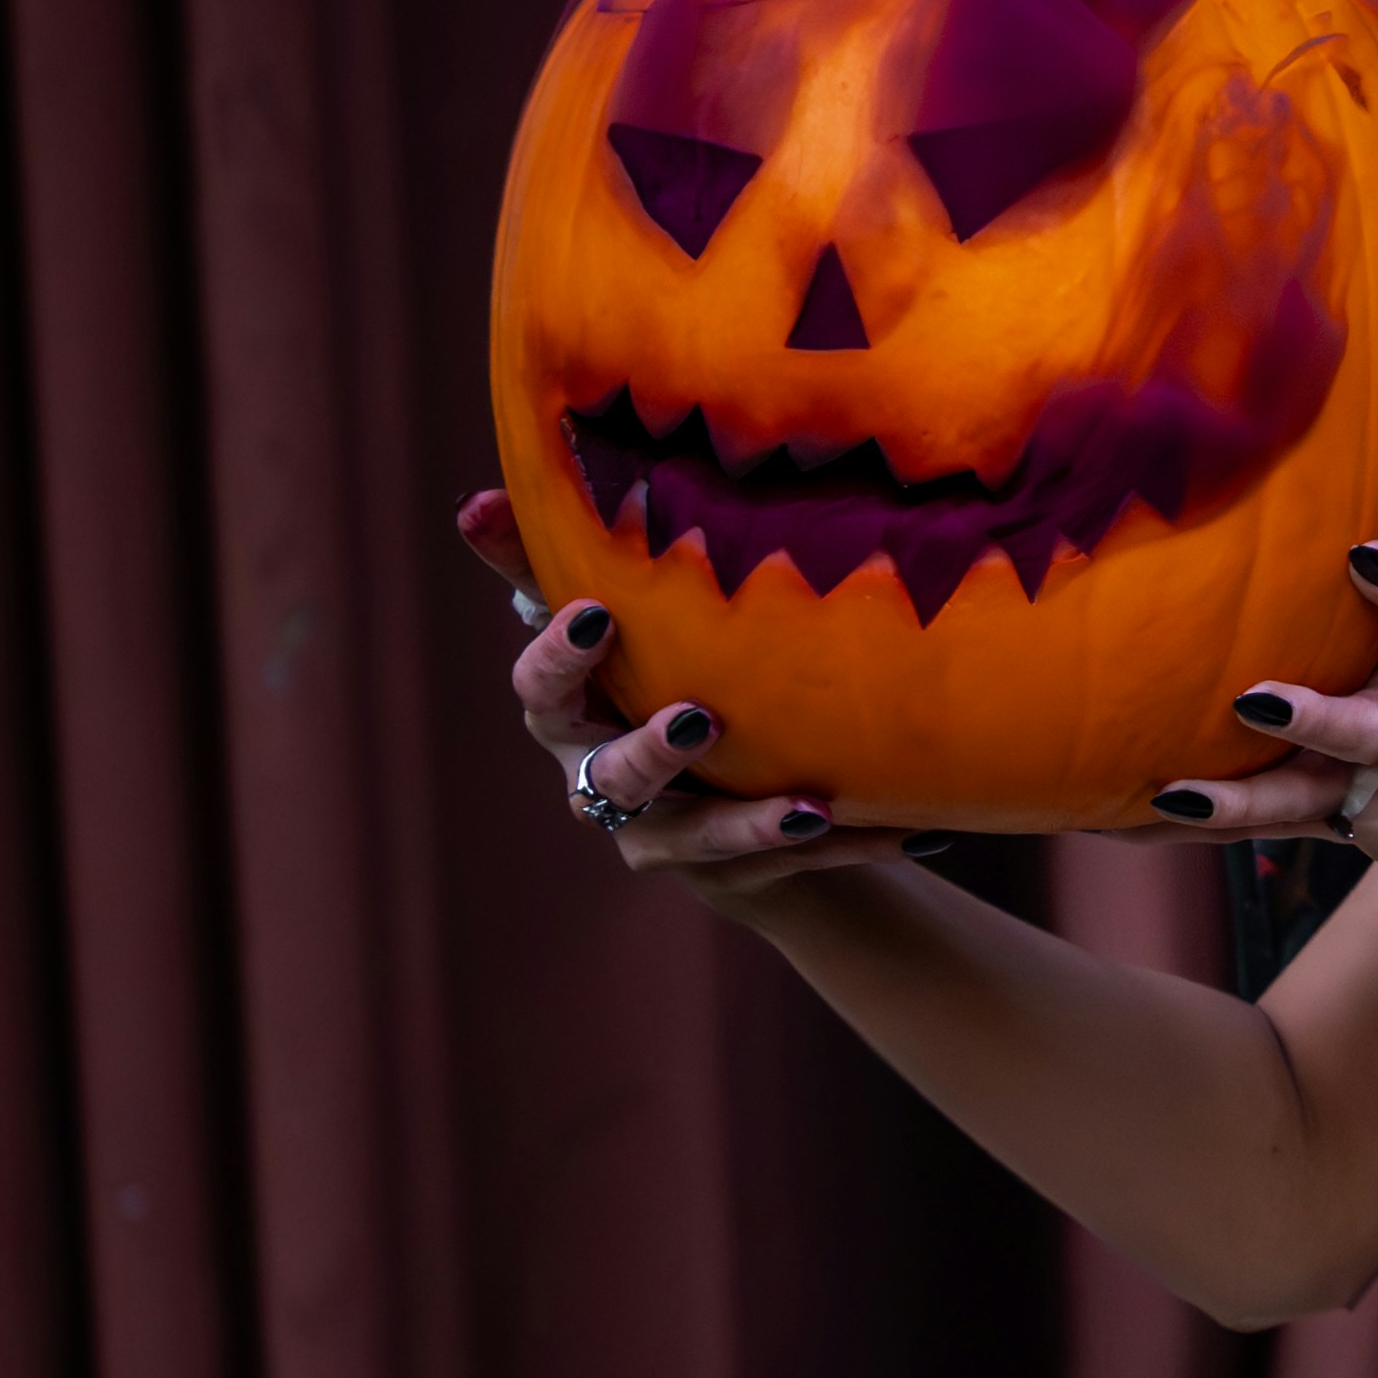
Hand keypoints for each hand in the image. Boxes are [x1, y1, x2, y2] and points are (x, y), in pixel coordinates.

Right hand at [456, 489, 922, 905]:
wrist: (716, 782)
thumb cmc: (651, 667)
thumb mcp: (614, 611)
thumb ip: (551, 556)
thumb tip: (473, 500)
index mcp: (569, 716)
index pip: (539, 689)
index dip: (558, 658)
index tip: (596, 612)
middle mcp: (602, 782)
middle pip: (611, 777)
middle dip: (649, 753)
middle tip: (697, 718)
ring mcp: (665, 838)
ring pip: (699, 841)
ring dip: (752, 825)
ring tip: (811, 806)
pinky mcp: (732, 877)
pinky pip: (793, 866)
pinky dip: (848, 846)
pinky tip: (905, 833)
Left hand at [1146, 537, 1377, 974]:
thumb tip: (1377, 533)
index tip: (1369, 558)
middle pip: (1371, 697)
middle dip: (1326, 693)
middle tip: (1263, 686)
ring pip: (1320, 766)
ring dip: (1260, 768)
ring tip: (1198, 767)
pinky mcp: (1361, 819)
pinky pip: (1281, 814)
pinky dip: (1219, 811)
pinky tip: (1157, 808)